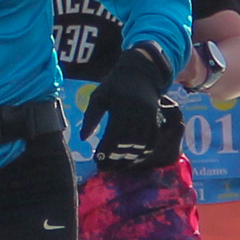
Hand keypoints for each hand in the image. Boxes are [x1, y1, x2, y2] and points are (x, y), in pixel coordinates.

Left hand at [84, 41, 175, 170]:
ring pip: (141, 143)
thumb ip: (91, 117)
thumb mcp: (99, 96)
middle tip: (106, 167)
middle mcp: (138, 110)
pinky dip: (144, 151)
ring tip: (118, 166)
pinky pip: (153, 139)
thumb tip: (83, 138)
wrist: (140, 72)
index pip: (114, 133)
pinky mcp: (157, 118)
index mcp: (121, 104)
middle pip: (128, 141)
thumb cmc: (114, 85)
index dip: (106, 149)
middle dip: (116, 157)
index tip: (97, 159)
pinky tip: (135, 158)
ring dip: (130, 157)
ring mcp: (150, 114)